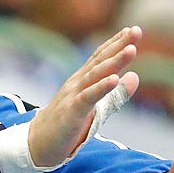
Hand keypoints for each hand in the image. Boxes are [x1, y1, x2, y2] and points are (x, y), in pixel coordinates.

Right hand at [28, 26, 142, 168]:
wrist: (37, 143)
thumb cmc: (66, 124)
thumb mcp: (96, 107)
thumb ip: (117, 94)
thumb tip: (136, 76)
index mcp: (82, 81)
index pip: (100, 57)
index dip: (116, 43)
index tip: (132, 30)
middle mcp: (77, 83)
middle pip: (100, 61)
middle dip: (119, 45)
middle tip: (136, 30)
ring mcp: (73, 96)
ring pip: (95, 75)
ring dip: (114, 62)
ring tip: (131, 50)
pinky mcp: (71, 112)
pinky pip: (87, 97)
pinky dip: (101, 88)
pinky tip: (114, 79)